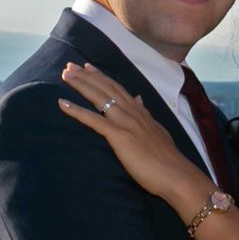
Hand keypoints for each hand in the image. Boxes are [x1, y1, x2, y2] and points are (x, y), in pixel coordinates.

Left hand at [58, 63, 208, 207]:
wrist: (176, 174)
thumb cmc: (167, 158)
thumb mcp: (157, 129)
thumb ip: (145, 114)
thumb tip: (139, 100)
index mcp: (140, 111)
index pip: (117, 88)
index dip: (101, 76)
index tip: (88, 67)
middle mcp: (132, 112)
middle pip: (105, 88)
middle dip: (86, 75)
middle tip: (69, 65)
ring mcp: (125, 122)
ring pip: (99, 97)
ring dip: (80, 85)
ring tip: (65, 75)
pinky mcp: (119, 136)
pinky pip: (94, 120)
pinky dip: (76, 111)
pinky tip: (62, 104)